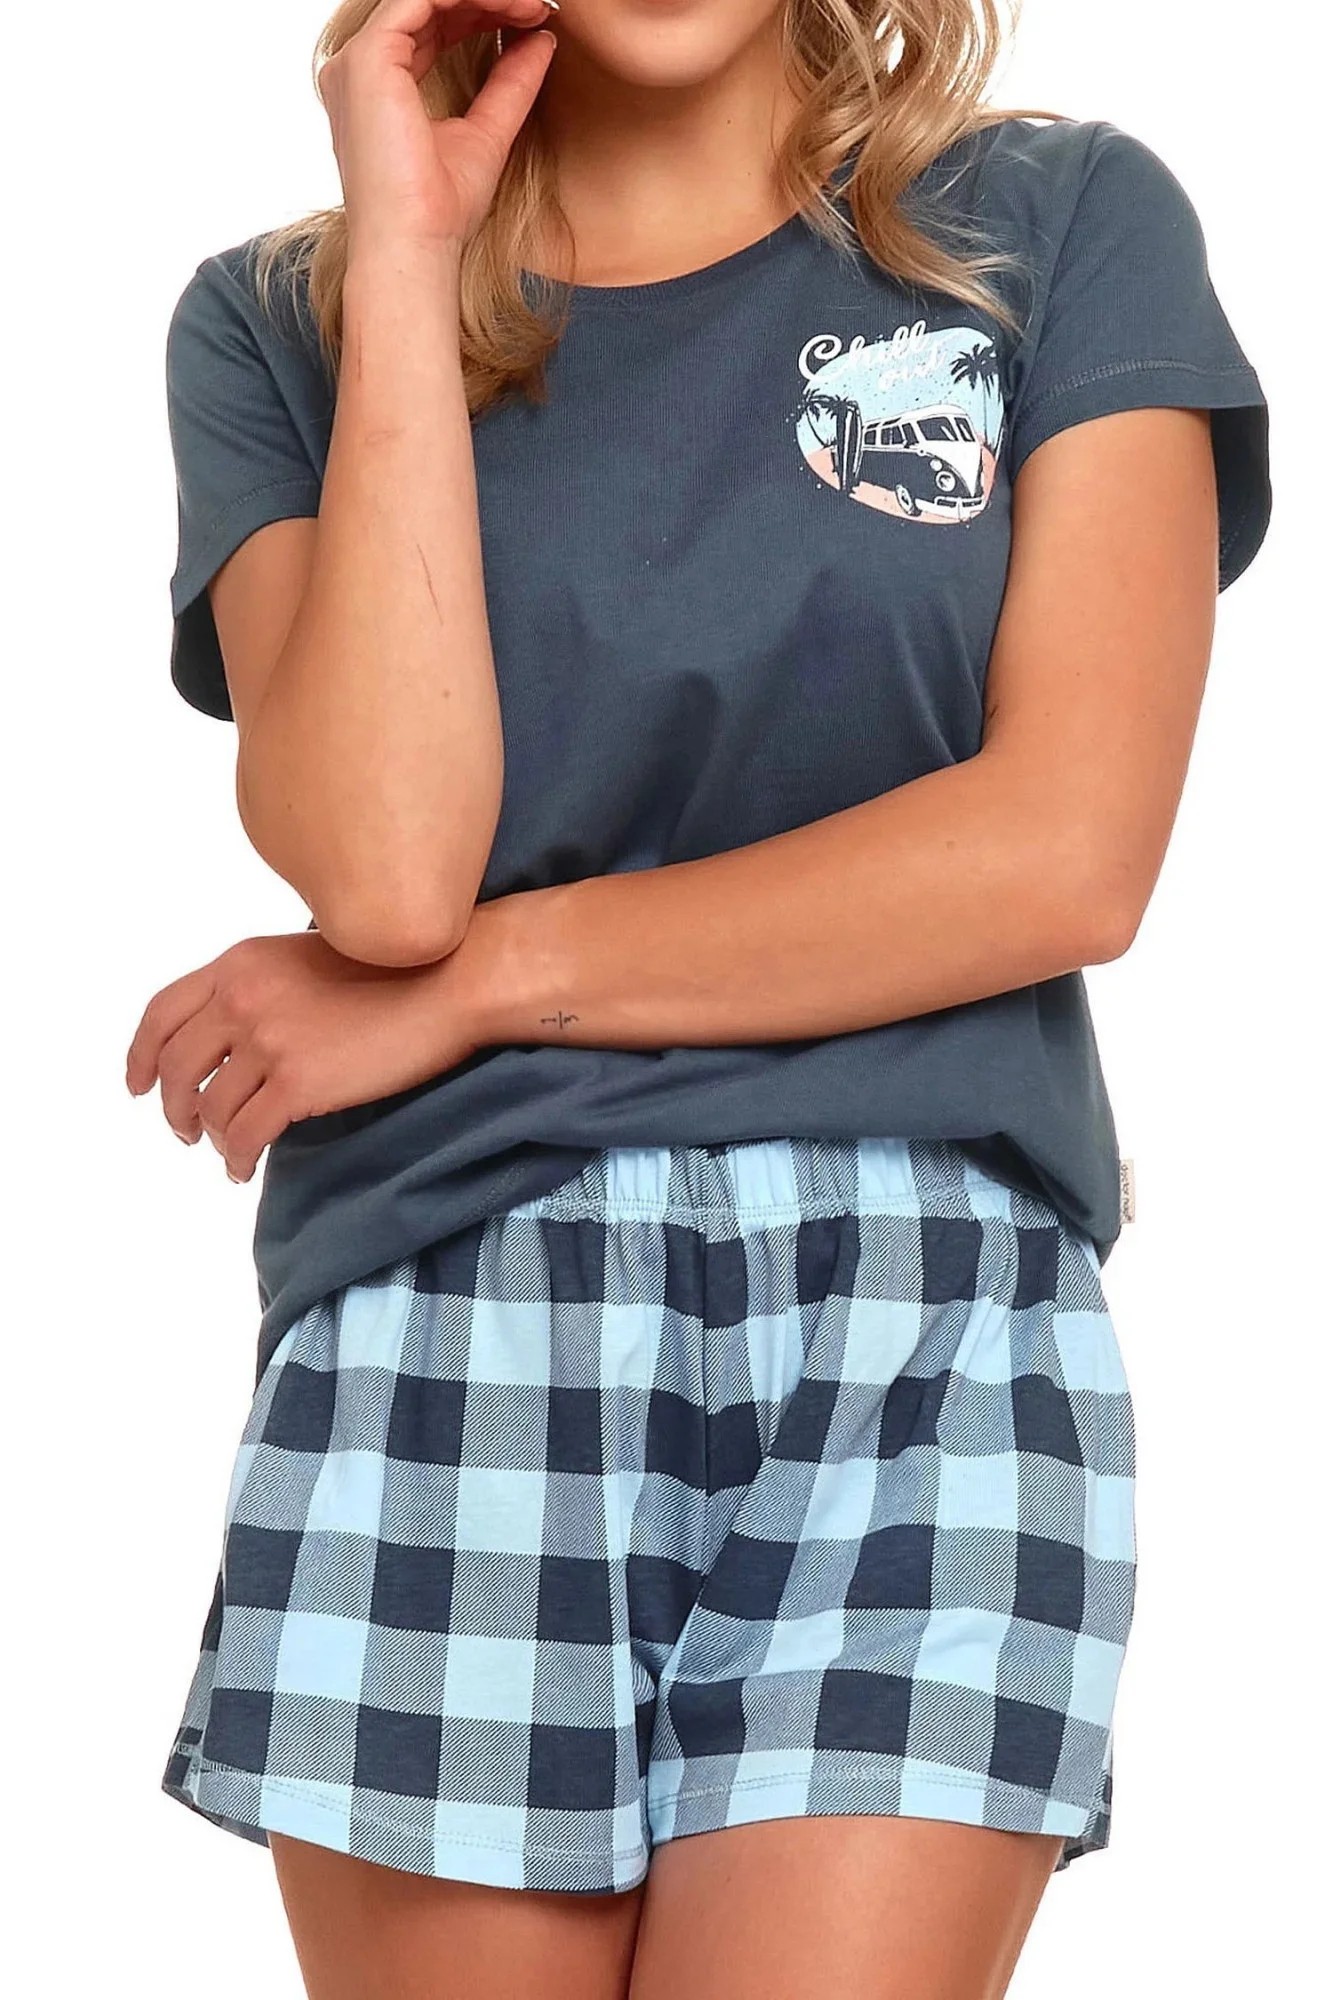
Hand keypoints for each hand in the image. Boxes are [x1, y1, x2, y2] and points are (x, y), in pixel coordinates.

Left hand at [124, 928, 483, 1182]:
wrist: (448, 981)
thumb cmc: (393, 969)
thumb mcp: (306, 956)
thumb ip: (263, 983)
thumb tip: (236, 1031)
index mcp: (239, 963)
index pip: (162, 1014)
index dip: (140, 1056)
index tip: (137, 1085)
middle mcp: (242, 998)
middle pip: (175, 1067)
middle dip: (174, 1106)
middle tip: (186, 1130)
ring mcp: (268, 1041)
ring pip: (210, 1107)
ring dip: (212, 1137)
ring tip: (229, 1152)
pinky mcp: (299, 1083)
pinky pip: (247, 1135)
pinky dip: (239, 1159)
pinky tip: (246, 1169)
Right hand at [319, 0, 558, 253]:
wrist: (416, 245)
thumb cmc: (441, 212)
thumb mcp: (488, 133)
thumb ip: (510, 84)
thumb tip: (540, 38)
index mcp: (380, 88)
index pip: (433, 28)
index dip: (483, 13)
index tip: (532, 18)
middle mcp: (360, 70)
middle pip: (427, 6)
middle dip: (486, 0)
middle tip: (538, 6)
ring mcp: (358, 62)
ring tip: (532, 5)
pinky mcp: (368, 59)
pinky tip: (508, 5)